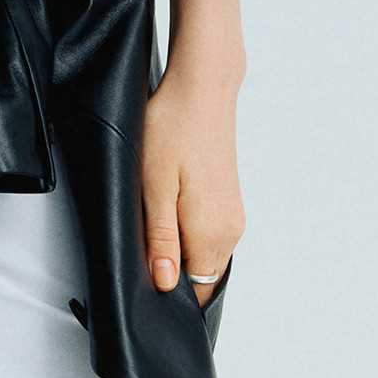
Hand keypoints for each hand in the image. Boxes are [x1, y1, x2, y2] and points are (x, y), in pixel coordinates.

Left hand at [140, 55, 244, 309]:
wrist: (202, 88)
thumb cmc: (172, 128)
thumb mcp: (154, 184)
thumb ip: (161, 238)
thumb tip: (165, 284)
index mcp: (212, 232)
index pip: (193, 289)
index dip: (167, 282)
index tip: (145, 261)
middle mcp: (230, 230)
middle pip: (200, 273)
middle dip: (173, 266)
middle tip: (144, 231)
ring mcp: (233, 214)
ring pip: (205, 252)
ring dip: (180, 244)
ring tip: (156, 207)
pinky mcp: (229, 199)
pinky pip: (209, 232)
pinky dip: (189, 227)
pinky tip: (170, 198)